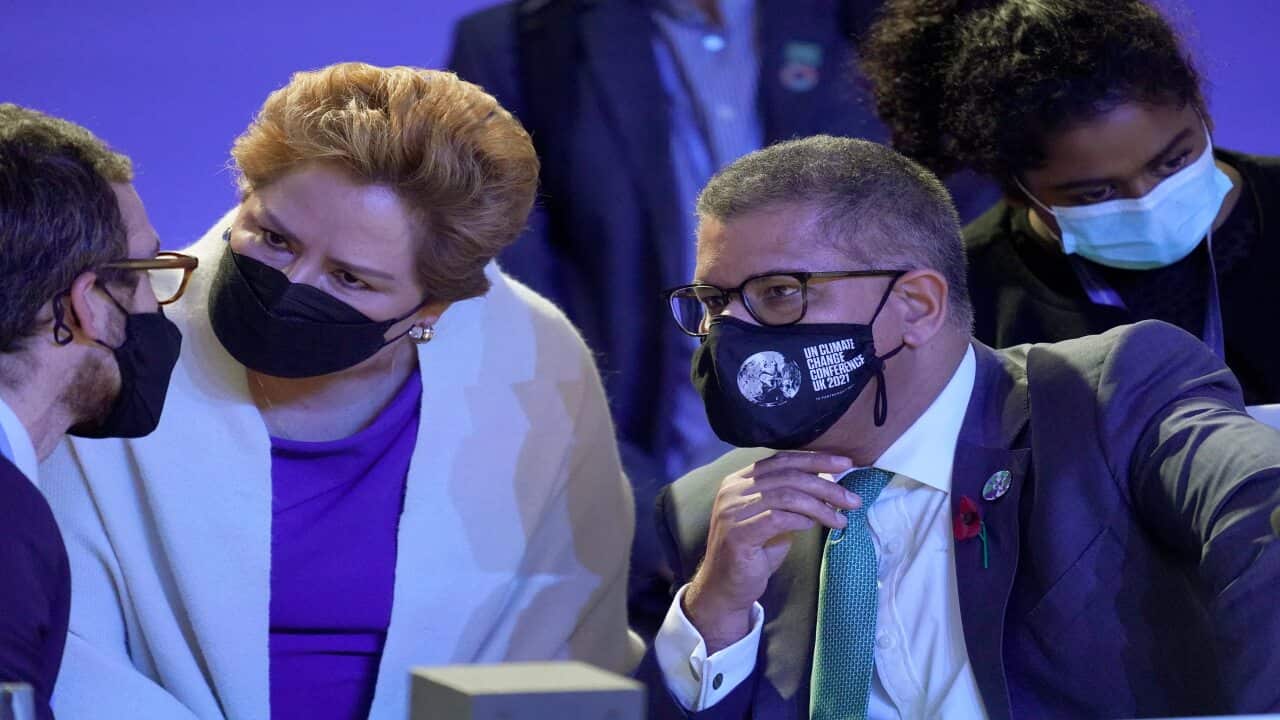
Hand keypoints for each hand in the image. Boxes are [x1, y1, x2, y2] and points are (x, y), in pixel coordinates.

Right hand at [684, 452, 858, 652]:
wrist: (726, 588)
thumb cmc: (754, 554)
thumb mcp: (774, 519)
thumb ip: (791, 499)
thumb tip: (829, 484)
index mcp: (739, 481)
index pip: (781, 460)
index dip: (815, 459)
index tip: (845, 463)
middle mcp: (732, 491)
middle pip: (788, 476)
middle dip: (826, 485)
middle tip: (852, 499)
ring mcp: (732, 511)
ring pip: (787, 495)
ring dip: (821, 506)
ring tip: (842, 518)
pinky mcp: (738, 534)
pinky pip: (779, 518)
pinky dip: (803, 519)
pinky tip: (817, 525)